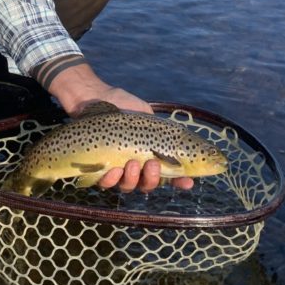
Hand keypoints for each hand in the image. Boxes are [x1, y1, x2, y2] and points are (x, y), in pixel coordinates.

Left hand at [47, 63, 194, 192]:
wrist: (95, 98)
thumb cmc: (124, 107)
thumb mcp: (148, 117)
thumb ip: (163, 132)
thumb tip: (182, 144)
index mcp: (150, 155)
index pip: (168, 174)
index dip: (180, 181)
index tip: (188, 182)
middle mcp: (135, 167)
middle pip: (148, 184)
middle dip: (153, 178)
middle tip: (153, 164)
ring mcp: (116, 170)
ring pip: (128, 186)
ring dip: (133, 178)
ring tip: (132, 163)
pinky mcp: (97, 169)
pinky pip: (106, 182)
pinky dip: (111, 179)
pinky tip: (114, 169)